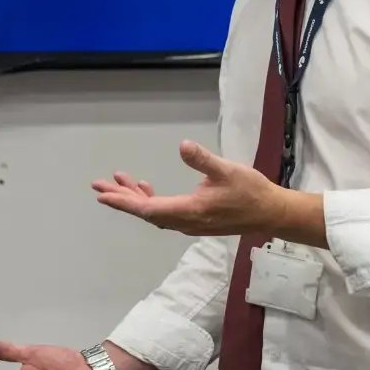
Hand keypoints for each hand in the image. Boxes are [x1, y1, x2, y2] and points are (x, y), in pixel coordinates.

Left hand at [92, 139, 283, 236]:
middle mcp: (185, 221)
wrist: (271, 213)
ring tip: (118, 181)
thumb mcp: (228, 170)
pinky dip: (150, 201)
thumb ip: (203, 160)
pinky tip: (145, 187)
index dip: (123, 201)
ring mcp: (189, 223)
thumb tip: (183, 146)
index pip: (147, 208)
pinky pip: (164, 212)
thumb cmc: (251, 191)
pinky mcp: (194, 220)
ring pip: (154, 212)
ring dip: (134, 198)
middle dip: (121, 198)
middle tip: (99, 186)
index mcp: (190, 211)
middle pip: (145, 211)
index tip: (103, 195)